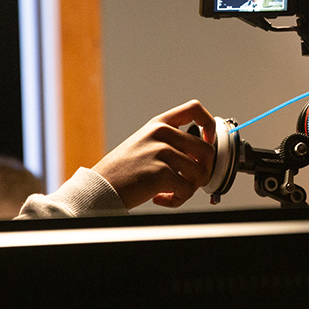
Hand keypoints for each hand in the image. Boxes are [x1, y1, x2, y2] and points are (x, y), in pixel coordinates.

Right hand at [91, 100, 215, 208]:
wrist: (100, 187)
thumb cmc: (122, 171)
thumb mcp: (145, 144)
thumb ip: (170, 143)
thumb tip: (201, 156)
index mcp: (159, 124)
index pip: (195, 109)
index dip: (209, 126)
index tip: (208, 142)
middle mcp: (161, 134)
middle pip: (206, 149)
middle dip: (203, 171)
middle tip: (189, 181)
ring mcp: (161, 152)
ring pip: (200, 172)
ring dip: (189, 188)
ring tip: (172, 191)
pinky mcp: (160, 173)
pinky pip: (186, 190)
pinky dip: (177, 199)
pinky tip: (160, 198)